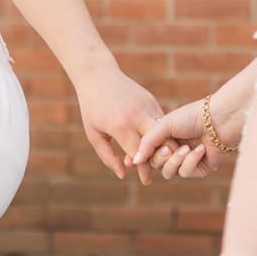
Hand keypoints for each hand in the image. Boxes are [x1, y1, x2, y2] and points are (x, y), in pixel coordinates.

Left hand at [74, 64, 163, 182]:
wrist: (98, 74)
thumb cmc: (91, 106)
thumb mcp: (93, 134)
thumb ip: (108, 156)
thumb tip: (123, 175)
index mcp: (120, 126)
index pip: (139, 155)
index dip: (144, 171)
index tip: (146, 181)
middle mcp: (137, 116)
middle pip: (159, 145)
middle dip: (160, 161)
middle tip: (157, 171)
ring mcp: (146, 106)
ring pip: (164, 133)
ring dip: (163, 147)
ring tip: (158, 158)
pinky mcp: (151, 100)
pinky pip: (161, 121)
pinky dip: (161, 133)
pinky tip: (156, 141)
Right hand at [132, 98, 233, 179]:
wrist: (218, 118)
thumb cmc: (191, 116)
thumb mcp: (163, 125)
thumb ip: (147, 142)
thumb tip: (134, 161)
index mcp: (165, 137)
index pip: (147, 153)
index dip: (140, 158)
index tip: (130, 162)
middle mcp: (174, 149)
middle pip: (156, 165)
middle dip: (161, 157)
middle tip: (169, 147)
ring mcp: (187, 160)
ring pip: (169, 172)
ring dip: (175, 161)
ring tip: (185, 148)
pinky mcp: (200, 168)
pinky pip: (186, 173)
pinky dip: (191, 161)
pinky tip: (200, 149)